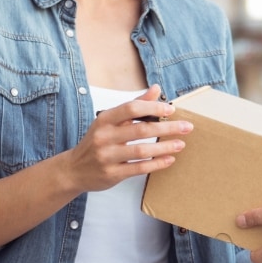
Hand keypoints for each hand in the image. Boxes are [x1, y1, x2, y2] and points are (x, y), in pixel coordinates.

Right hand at [62, 84, 192, 192]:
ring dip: (164, 147)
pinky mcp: (112, 174)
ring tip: (181, 144)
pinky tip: (169, 159)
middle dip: (167, 127)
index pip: (131, 108)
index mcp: (104, 120)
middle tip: (187, 127)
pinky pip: (138, 168)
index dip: (153, 107)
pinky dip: (156, 164)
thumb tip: (156, 88)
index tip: (171, 109)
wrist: (74, 170)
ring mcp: (107, 156)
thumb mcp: (110, 121)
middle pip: (140, 130)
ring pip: (141, 150)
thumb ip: (134, 105)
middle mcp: (104, 137)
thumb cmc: (97, 142)